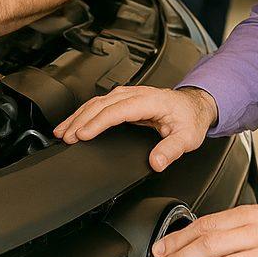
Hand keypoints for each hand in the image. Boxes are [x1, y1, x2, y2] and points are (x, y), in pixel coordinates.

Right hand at [53, 86, 217, 170]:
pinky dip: (84, 114)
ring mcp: (129, 95)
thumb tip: (156, 162)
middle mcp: (137, 94)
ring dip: (78, 116)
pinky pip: (100, 104)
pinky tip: (74, 123)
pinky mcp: (125, 100)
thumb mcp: (187, 138)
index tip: (83, 135)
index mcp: (150, 101)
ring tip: (62, 131)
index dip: (98, 122)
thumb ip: (171, 150)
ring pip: (97, 102)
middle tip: (66, 137)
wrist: (195, 106)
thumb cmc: (190, 119)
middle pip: (102, 104)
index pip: (117, 110)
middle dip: (80, 120)